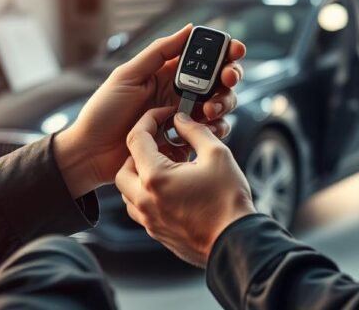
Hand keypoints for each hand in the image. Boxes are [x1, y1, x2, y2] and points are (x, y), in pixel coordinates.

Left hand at [54, 24, 245, 197]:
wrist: (92, 152)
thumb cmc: (104, 111)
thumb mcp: (128, 75)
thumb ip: (159, 52)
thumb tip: (189, 29)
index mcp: (167, 73)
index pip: (203, 58)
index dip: (223, 52)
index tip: (235, 50)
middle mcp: (180, 93)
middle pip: (219, 81)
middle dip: (229, 77)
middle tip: (227, 79)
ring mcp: (184, 118)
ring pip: (220, 105)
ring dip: (223, 103)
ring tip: (209, 110)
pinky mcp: (185, 140)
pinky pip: (210, 133)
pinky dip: (216, 128)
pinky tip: (208, 128)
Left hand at [115, 107, 256, 266]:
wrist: (235, 241)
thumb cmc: (228, 199)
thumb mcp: (217, 154)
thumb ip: (195, 131)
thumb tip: (181, 119)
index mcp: (156, 178)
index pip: (136, 139)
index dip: (148, 121)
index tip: (163, 116)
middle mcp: (145, 200)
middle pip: (123, 169)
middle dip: (138, 153)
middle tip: (160, 146)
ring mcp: (149, 220)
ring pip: (127, 192)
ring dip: (139, 176)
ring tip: (166, 167)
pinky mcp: (157, 233)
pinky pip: (139, 210)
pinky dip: (146, 195)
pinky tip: (170, 189)